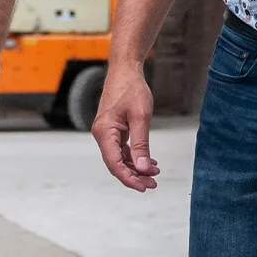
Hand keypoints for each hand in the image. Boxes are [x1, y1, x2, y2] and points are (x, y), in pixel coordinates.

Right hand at [90, 64, 161, 192]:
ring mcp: (107, 132)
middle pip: (116, 164)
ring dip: (136, 167)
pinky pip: (122, 149)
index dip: (129, 178)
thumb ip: (141, 144)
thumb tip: (144, 168)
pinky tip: (149, 162)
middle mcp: (102, 134)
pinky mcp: (113, 129)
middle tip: (153, 184)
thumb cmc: (132, 88)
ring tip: (154, 174)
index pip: (114, 164)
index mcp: (104, 132)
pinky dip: (135, 156)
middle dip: (135, 176)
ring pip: (120, 158)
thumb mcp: (141, 117)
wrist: (125, 69)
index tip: (144, 187)